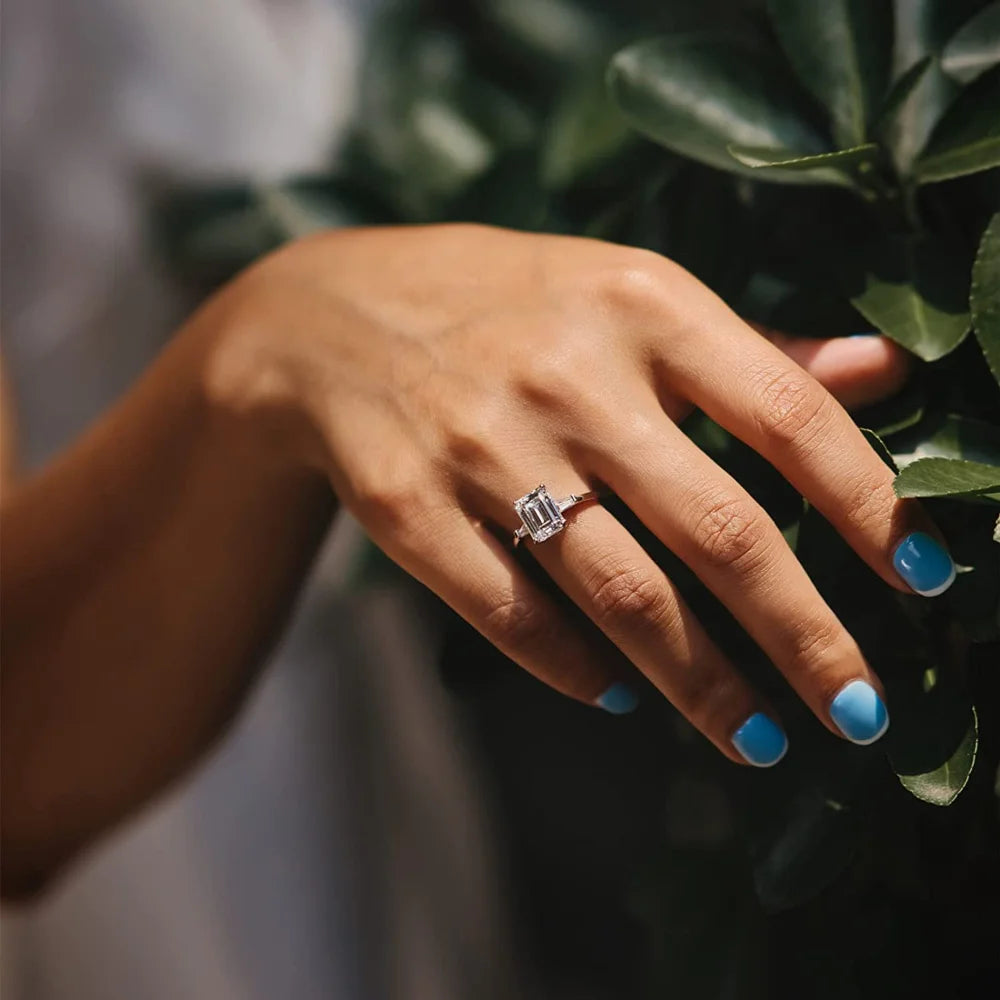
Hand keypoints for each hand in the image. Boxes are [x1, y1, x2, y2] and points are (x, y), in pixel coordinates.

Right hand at [203, 224, 952, 765]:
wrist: (325, 319)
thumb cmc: (501, 304)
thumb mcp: (624, 294)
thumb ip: (751, 348)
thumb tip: (884, 375)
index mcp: (641, 303)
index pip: (788, 415)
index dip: (872, 506)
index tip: (927, 583)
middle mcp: (566, 374)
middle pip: (718, 531)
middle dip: (806, 639)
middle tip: (862, 713)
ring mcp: (478, 445)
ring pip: (620, 595)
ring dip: (704, 686)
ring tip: (762, 741)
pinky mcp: (405, 508)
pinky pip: (510, 613)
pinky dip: (576, 671)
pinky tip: (624, 698)